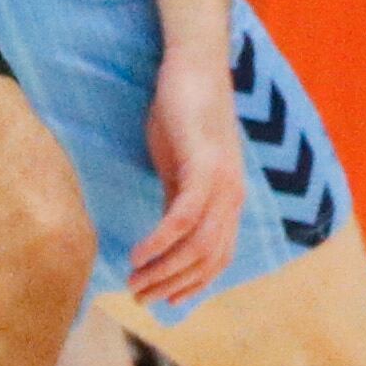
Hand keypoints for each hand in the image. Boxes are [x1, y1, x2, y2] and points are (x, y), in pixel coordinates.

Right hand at [126, 45, 243, 305]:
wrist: (193, 64)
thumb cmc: (183, 112)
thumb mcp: (180, 166)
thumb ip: (178, 199)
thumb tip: (167, 235)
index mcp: (229, 198)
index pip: (217, 259)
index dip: (191, 285)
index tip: (162, 300)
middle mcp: (232, 196)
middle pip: (206, 261)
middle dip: (171, 286)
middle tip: (138, 297)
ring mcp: (221, 182)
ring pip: (197, 247)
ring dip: (163, 271)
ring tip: (134, 282)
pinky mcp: (203, 166)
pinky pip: (183, 218)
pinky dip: (160, 242)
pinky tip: (138, 254)